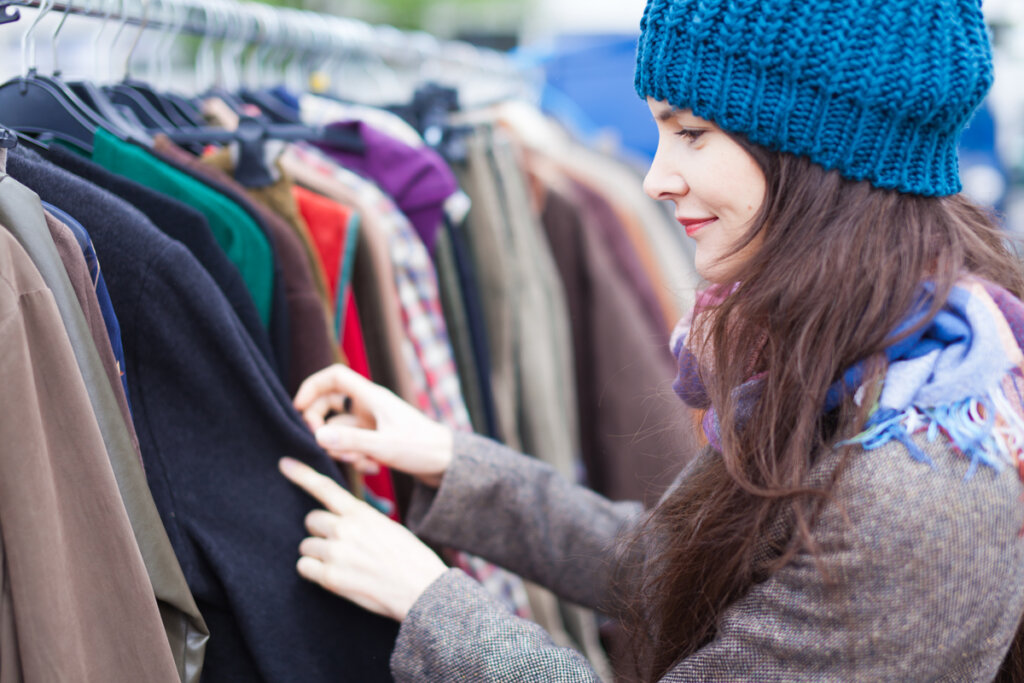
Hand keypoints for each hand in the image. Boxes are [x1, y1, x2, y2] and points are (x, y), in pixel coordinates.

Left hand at [279, 457, 447, 620]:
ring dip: (318, 554)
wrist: (422, 589)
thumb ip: (361, 521)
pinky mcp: (330, 577)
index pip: (326, 488)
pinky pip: (304, 568)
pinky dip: (314, 572)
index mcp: (361, 513)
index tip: (284, 464)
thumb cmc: (410, 559)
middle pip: (312, 520)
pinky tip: (335, 576)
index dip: (302, 475)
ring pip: (306, 546)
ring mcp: (336, 553)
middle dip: (321, 532)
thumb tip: (341, 522)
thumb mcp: (388, 528)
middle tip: (340, 546)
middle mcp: (345, 529)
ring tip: (343, 565)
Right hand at [294, 364, 452, 487]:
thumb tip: (317, 435)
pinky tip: (372, 468)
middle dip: (320, 425)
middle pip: (329, 403)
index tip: (297, 408)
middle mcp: (370, 406)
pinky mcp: (377, 439)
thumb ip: (351, 441)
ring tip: (361, 462)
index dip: (311, 387)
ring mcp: (373, 423)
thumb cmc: (423, 449)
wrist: (449, 465)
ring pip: (340, 428)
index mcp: (372, 397)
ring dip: (341, 447)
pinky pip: (354, 444)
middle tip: (321, 445)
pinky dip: (356, 456)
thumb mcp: (384, 447)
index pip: (334, 377)